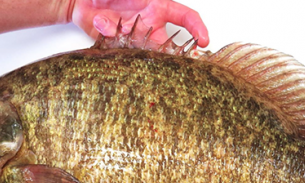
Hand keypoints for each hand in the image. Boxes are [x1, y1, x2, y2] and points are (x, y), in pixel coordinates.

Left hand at [70, 0, 209, 46]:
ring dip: (130, 40)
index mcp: (158, 7)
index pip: (186, 18)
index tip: (204, 40)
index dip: (198, 29)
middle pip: (168, 44)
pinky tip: (100, 21)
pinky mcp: (118, 45)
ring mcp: (134, 37)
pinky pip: (118, 48)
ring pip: (143, 50)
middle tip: (162, 55)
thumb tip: (149, 6)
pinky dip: (108, 32)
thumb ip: (143, 0)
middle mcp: (149, 25)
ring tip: (114, 22)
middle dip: (167, 52)